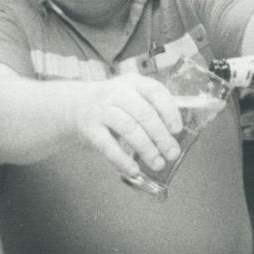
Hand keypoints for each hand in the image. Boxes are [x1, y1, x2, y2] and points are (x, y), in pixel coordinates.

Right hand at [65, 73, 184, 179]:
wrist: (75, 105)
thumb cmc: (114, 104)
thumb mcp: (132, 96)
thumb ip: (152, 108)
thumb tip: (176, 133)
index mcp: (133, 82)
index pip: (156, 92)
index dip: (169, 111)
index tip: (177, 130)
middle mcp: (117, 92)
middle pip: (144, 113)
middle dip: (161, 136)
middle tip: (172, 154)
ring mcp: (101, 109)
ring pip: (128, 128)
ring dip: (146, 148)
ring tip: (157, 163)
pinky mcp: (89, 128)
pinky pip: (107, 145)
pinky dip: (122, 159)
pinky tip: (133, 170)